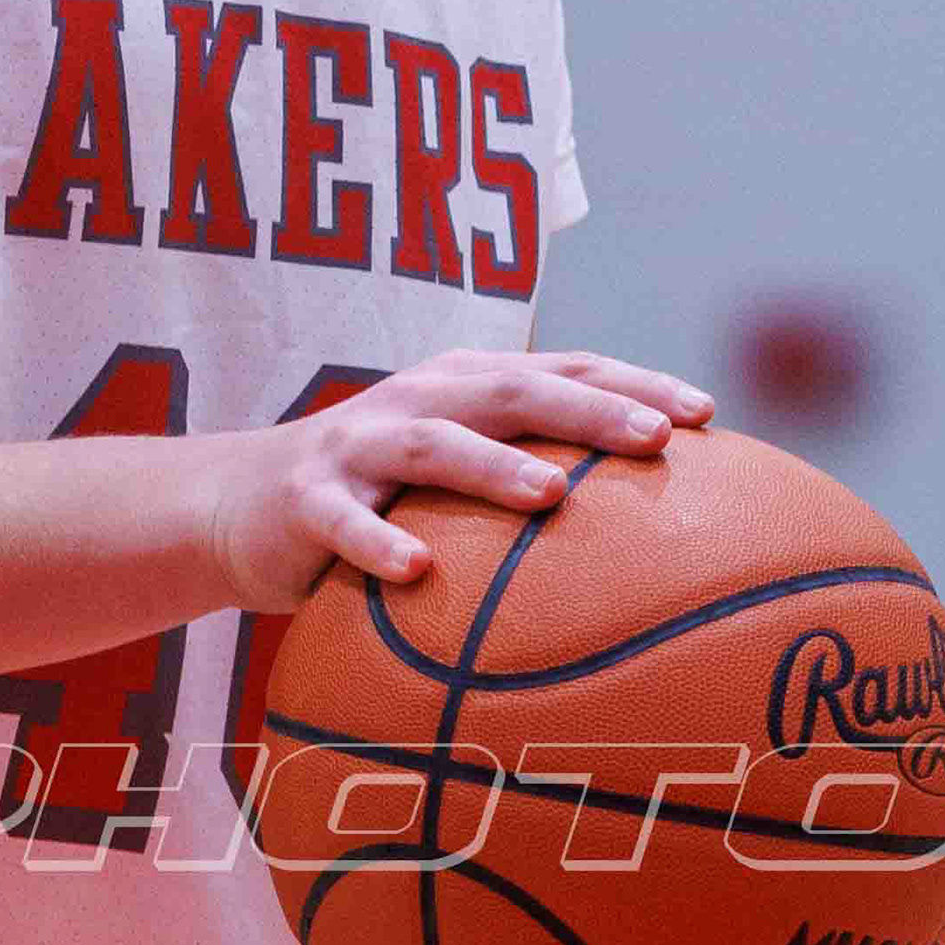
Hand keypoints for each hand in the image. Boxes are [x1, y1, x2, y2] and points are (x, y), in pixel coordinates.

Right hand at [195, 347, 709, 608]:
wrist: (238, 503)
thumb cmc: (378, 495)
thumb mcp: (454, 470)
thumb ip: (532, 477)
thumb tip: (653, 533)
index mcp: (466, 387)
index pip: (564, 371)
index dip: (633, 384)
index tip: (705, 414)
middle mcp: (418, 402)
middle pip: (512, 392)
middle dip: (588, 409)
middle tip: (654, 437)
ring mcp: (360, 446)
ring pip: (434, 448)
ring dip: (493, 468)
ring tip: (553, 496)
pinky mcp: (307, 501)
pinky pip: (347, 525)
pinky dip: (380, 546)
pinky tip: (418, 573)